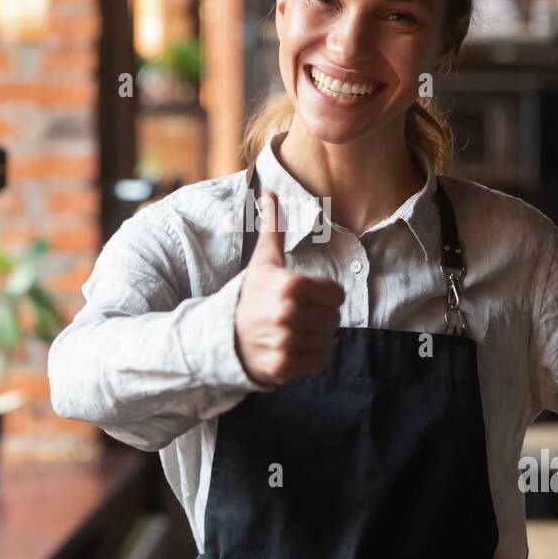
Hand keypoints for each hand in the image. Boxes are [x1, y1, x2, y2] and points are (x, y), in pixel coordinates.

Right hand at [235, 190, 344, 385]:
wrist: (220, 336)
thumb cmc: (249, 296)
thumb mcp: (263, 262)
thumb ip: (273, 228)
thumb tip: (270, 192)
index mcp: (291, 285)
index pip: (336, 295)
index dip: (323, 297)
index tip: (301, 298)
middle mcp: (289, 313)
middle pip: (333, 319)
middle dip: (317, 319)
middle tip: (291, 318)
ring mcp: (285, 342)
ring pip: (326, 341)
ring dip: (312, 340)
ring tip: (288, 333)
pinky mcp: (283, 366)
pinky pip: (319, 362)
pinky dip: (308, 360)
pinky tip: (288, 350)